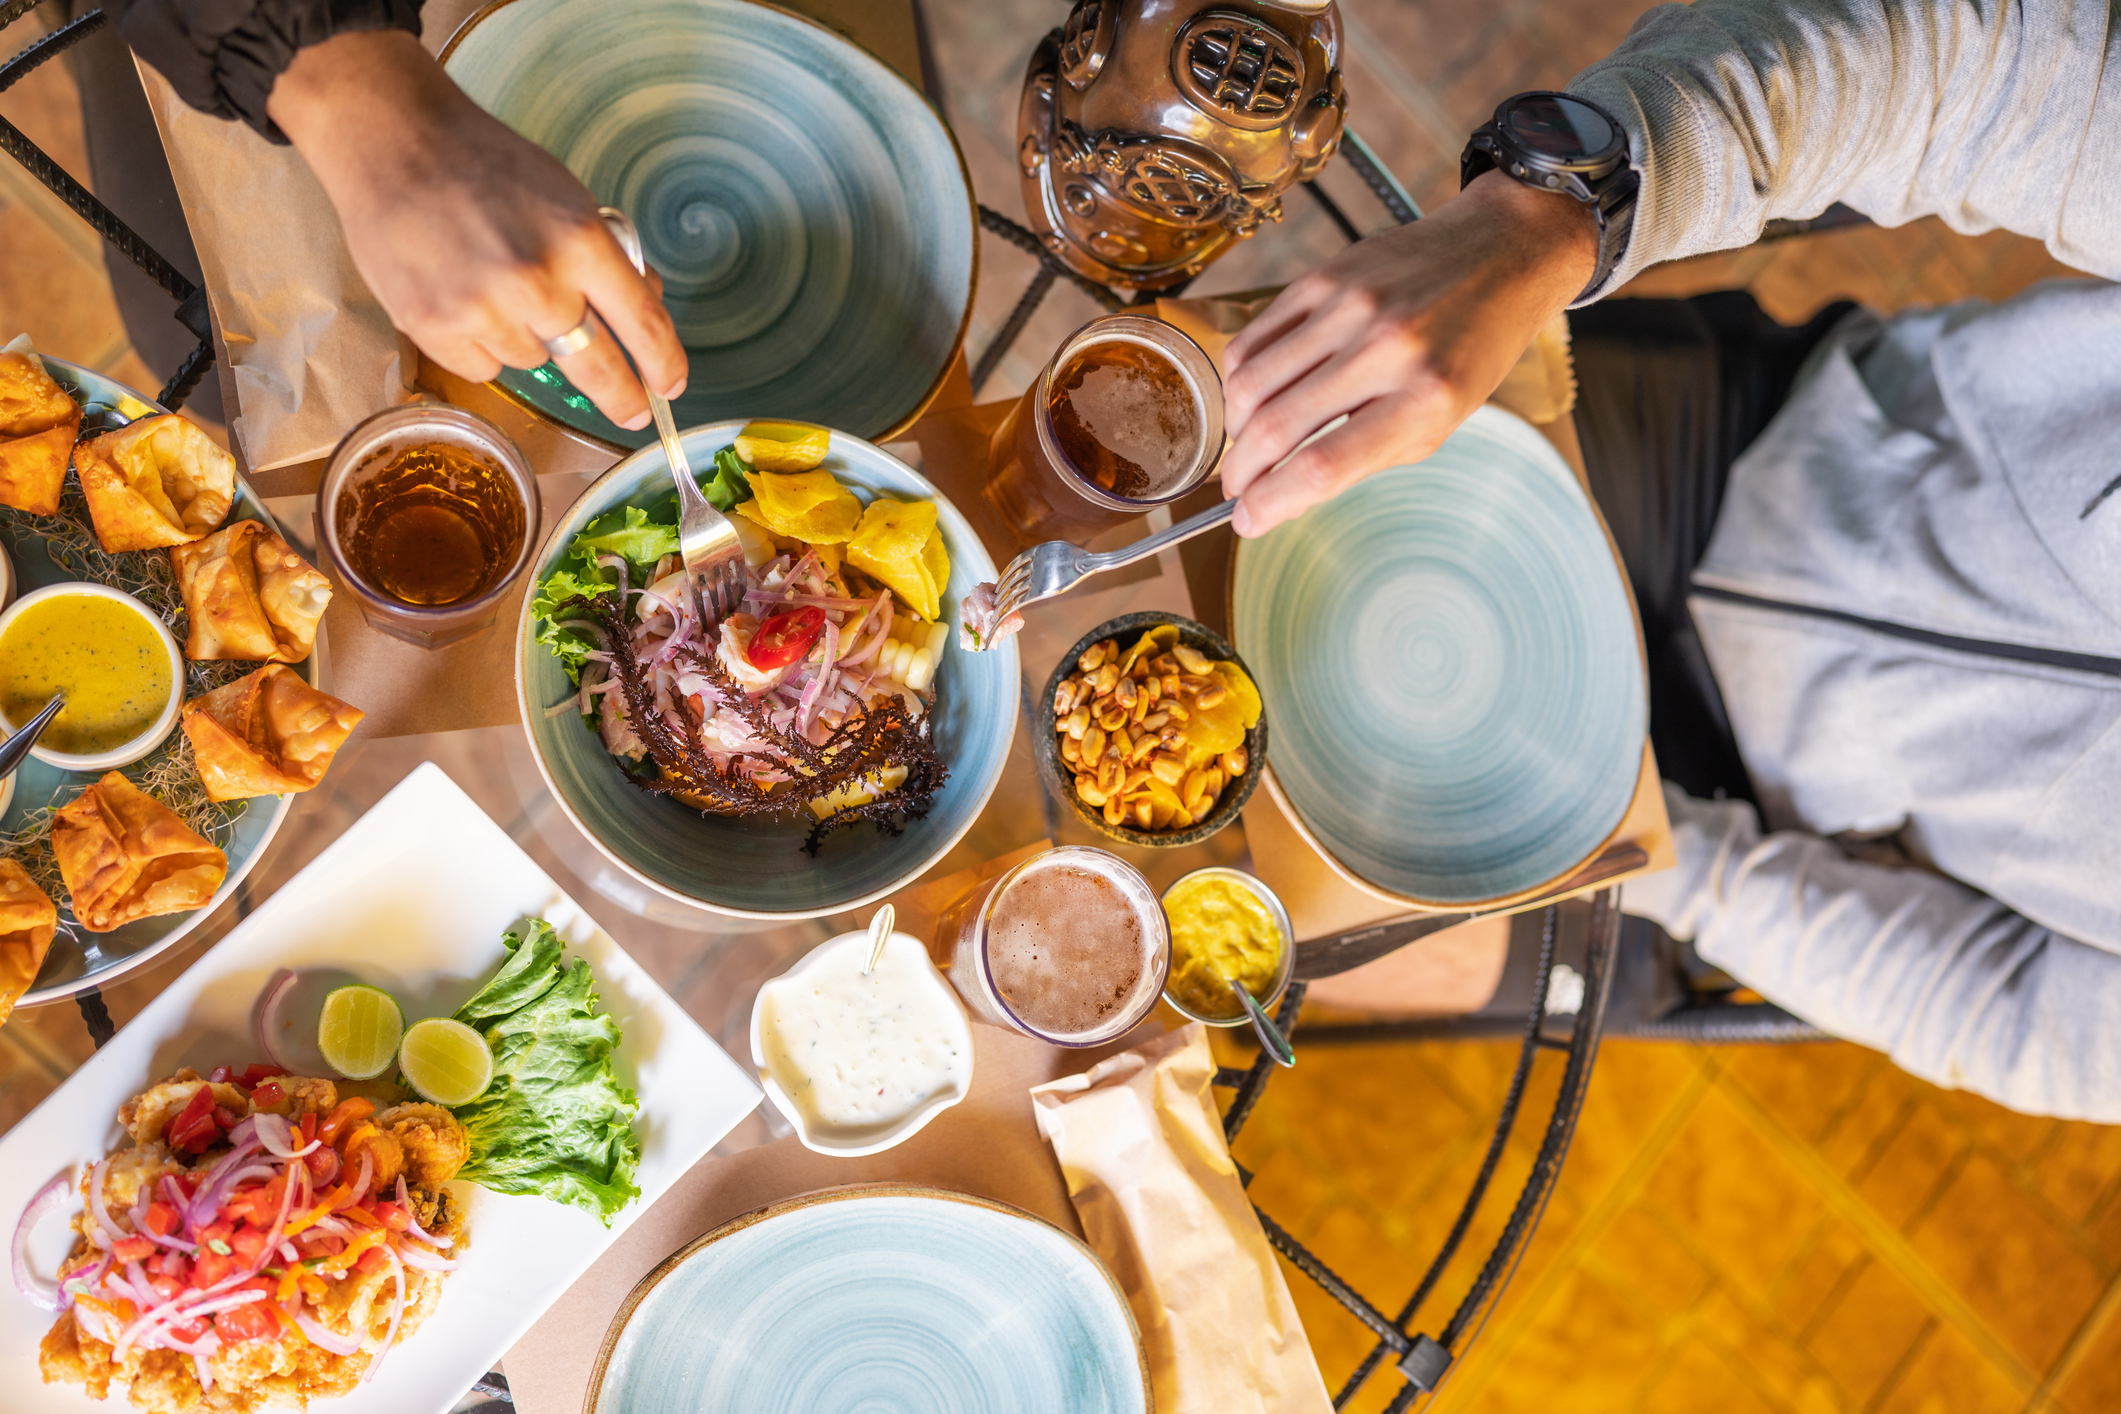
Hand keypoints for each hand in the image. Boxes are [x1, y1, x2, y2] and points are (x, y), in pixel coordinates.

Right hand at [267, 31, 685, 430]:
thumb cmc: (486, 165)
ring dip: (527, 339)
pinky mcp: (435, 329)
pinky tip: (460, 296)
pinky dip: (480, 344)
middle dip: (622, 398)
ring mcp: (484, 311)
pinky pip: (484, 367)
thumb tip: (645, 308)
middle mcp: (537, 283)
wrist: (395, 142)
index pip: (643, 323)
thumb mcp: (567, 196)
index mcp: (580, 242)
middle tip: (632, 412)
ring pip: (533, 362)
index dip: (663, 364)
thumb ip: (607, 257)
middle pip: (599, 369)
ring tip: (491, 282)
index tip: (671, 386)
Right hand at [1219, 171, 1598, 535]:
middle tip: (1238, 487)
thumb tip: (1284, 497)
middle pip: (1275, 427)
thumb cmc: (1472, 347)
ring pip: (1251, 382)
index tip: (1249, 521)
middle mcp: (1385, 348)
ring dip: (1235, 427)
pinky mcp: (1324, 276)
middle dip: (1242, 471)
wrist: (1501, 251)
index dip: (1270, 503)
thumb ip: (1363, 459)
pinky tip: (1253, 394)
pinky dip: (1241, 378)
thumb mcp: (1437, 421)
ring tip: (1246, 443)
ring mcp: (1350, 306)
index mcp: (1424, 398)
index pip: (1322, 466)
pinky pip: (1254, 336)